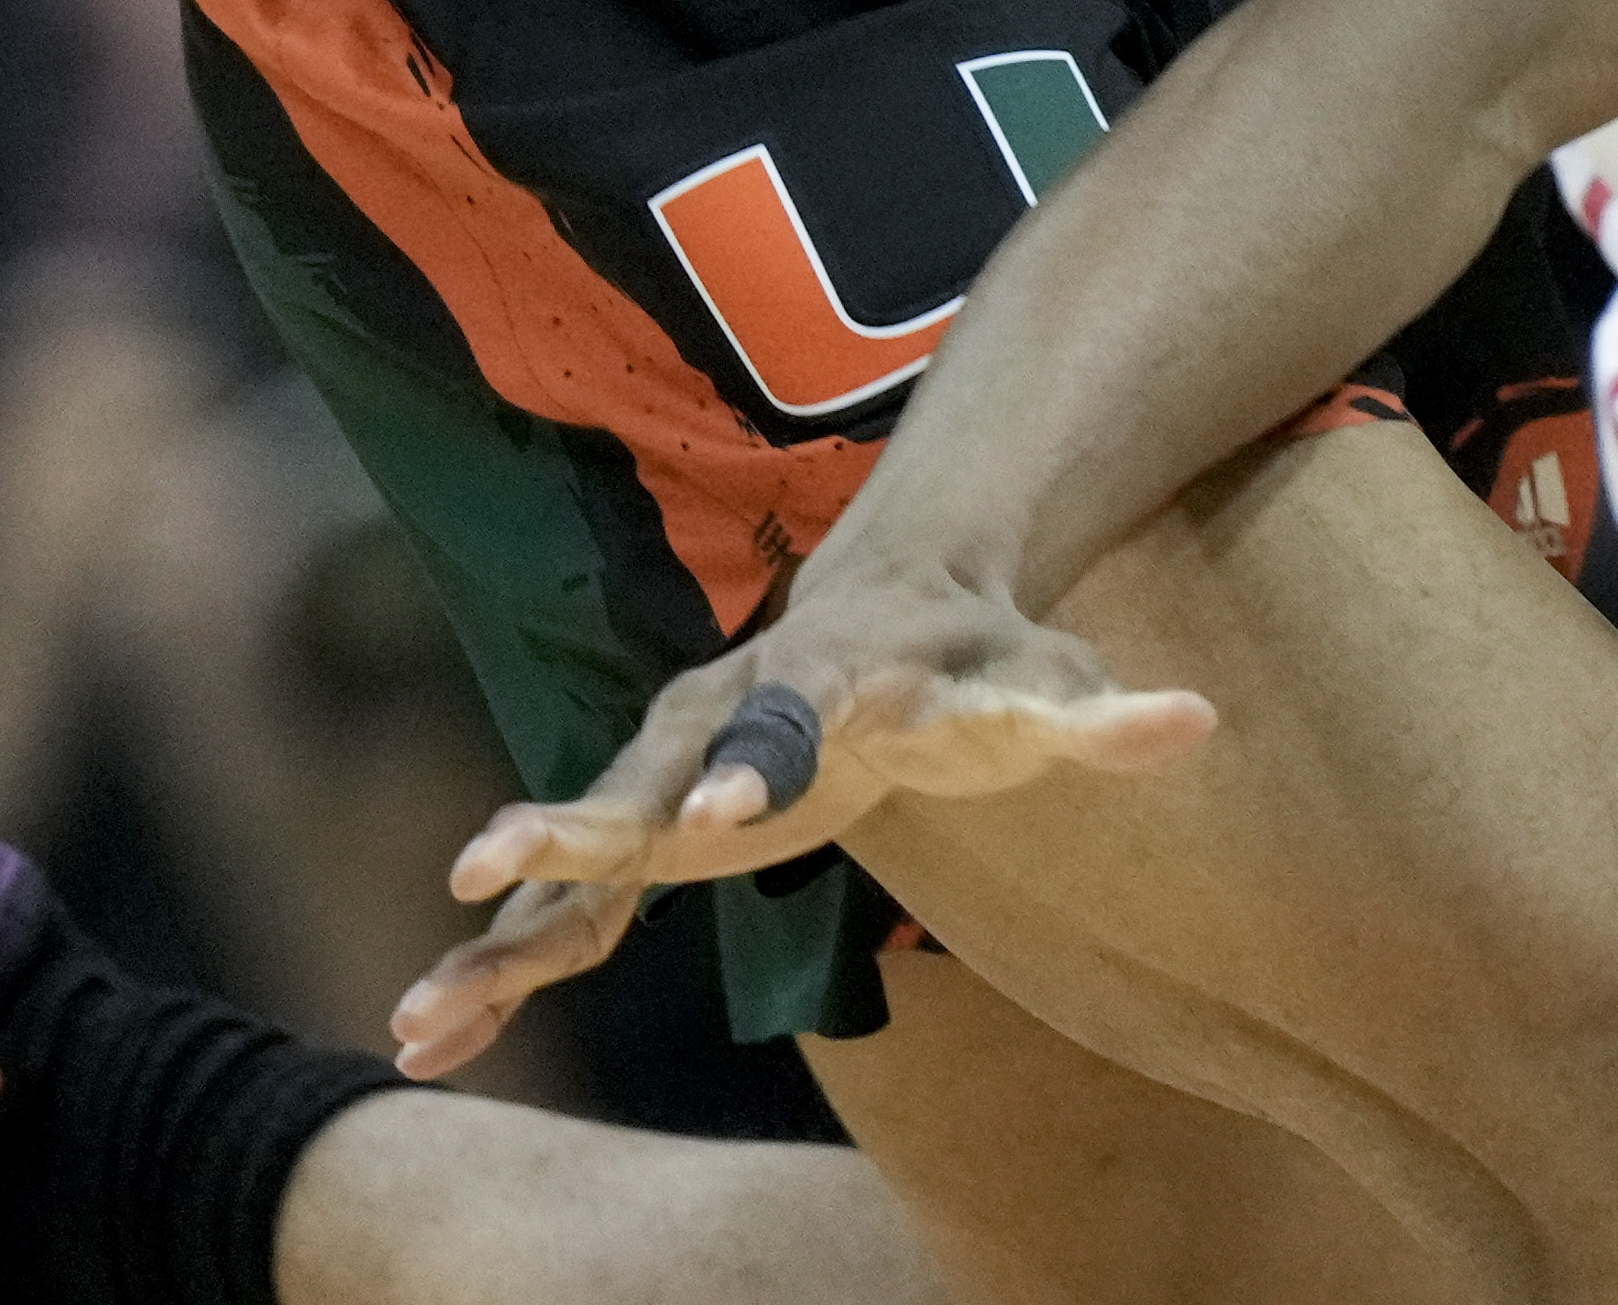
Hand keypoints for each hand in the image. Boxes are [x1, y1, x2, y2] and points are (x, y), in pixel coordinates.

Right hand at [389, 555, 1211, 1078]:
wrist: (891, 583)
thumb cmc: (980, 650)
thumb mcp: (1048, 672)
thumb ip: (1109, 716)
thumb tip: (1194, 726)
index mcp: (824, 679)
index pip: (788, 722)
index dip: (757, 765)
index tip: (723, 815)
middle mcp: (728, 714)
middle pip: (648, 773)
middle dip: (584, 824)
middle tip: (498, 862)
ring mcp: (675, 769)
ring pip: (580, 843)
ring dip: (506, 911)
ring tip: (423, 996)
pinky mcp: (652, 828)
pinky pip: (568, 906)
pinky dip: (499, 961)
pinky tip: (426, 1035)